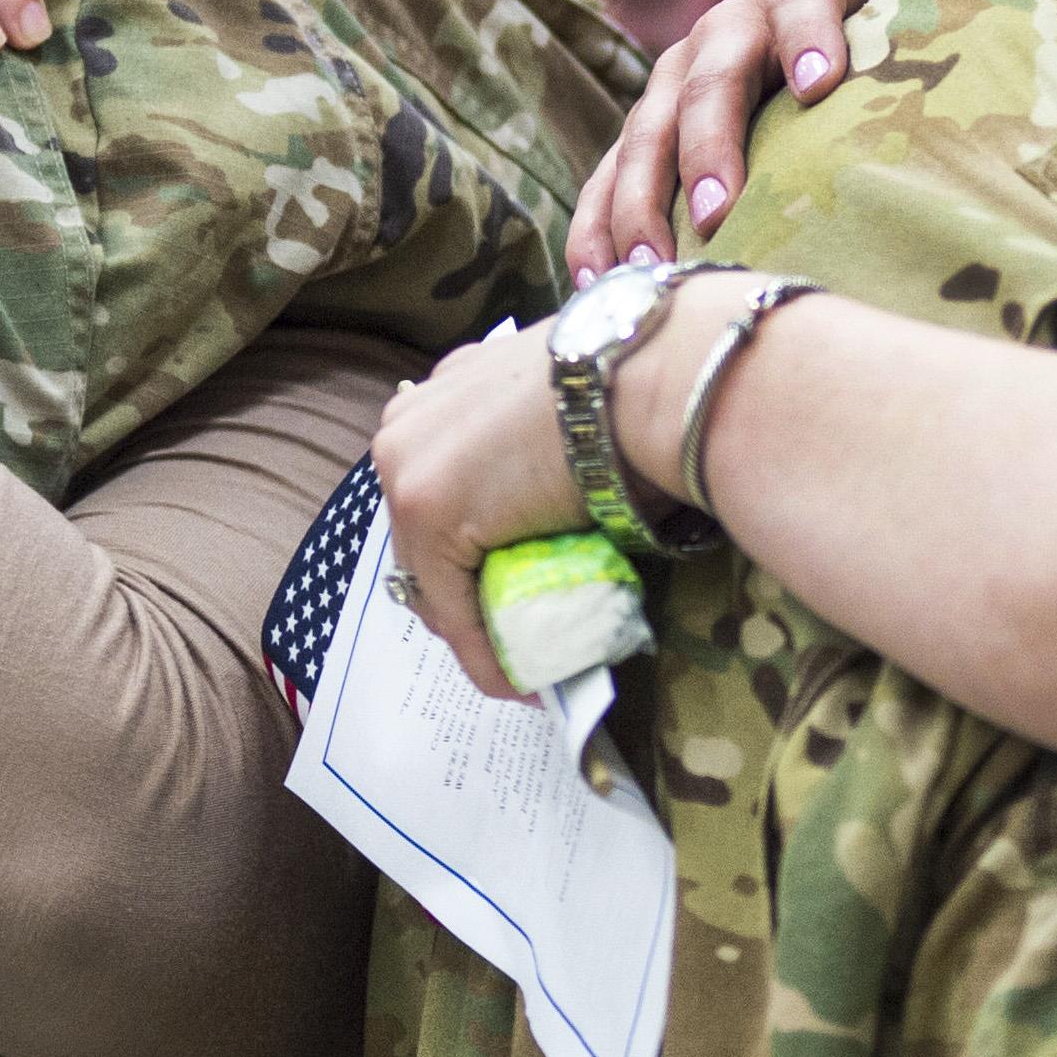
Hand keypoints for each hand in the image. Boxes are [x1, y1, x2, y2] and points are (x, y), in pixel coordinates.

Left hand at [374, 274, 764, 702]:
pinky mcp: (429, 514)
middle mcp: (407, 424)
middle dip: (463, 587)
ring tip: (518, 659)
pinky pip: (452, 608)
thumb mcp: (566, 407)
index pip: (437, 489)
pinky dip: (482, 653)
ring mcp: (408, 468)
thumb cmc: (635, 383)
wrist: (650, 375)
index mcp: (441, 388)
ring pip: (433, 575)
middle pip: (422, 534)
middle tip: (510, 629)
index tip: (501, 584)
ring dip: (474, 623)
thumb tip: (563, 501)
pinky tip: (515, 681)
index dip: (468, 545)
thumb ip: (540, 443)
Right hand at [567, 0, 933, 277]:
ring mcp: (680, 84)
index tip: (823, 84)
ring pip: (648, 133)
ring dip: (640, 198)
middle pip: (710, 78)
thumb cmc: (902, 16)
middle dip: (708, 144)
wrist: (849, 42)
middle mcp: (727, 28)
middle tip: (719, 209)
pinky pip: (612, 179)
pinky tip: (597, 280)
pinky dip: (598, 227)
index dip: (808, 31)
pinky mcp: (653, 137)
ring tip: (653, 264)